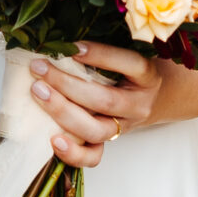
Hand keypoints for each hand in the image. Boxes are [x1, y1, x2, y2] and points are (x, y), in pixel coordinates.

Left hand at [29, 42, 163, 168]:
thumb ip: (107, 50)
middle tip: (39, 68)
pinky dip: (72, 153)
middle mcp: (137, 105)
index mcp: (148, 77)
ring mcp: (124, 127)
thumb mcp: (131, 54)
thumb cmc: (135, 70)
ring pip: (96, 130)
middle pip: (104, 100)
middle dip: (67, 84)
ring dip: (62, 112)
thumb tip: (63, 40)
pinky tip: (53, 139)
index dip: (101, 56)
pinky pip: (93, 157)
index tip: (72, 47)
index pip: (130, 65)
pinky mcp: (110, 142)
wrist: (159, 98)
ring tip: (38, 93)